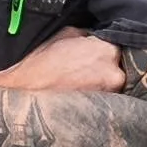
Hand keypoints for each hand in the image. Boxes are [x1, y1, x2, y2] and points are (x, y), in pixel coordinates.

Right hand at [0, 29, 128, 95]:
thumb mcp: (64, 34)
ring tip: (82, 84)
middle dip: (106, 68)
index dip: (104, 50)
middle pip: (119, 67)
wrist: (27, 98)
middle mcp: (114, 73)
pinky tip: (82, 95)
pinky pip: (107, 100)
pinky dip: (98, 97)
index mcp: (107, 50)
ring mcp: (111, 95)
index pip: (117, 47)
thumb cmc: (42, 65)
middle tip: (87, 71)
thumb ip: (86, 35)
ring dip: (102, 83)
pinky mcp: (104, 111)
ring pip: (114, 85)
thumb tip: (94, 38)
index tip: (94, 55)